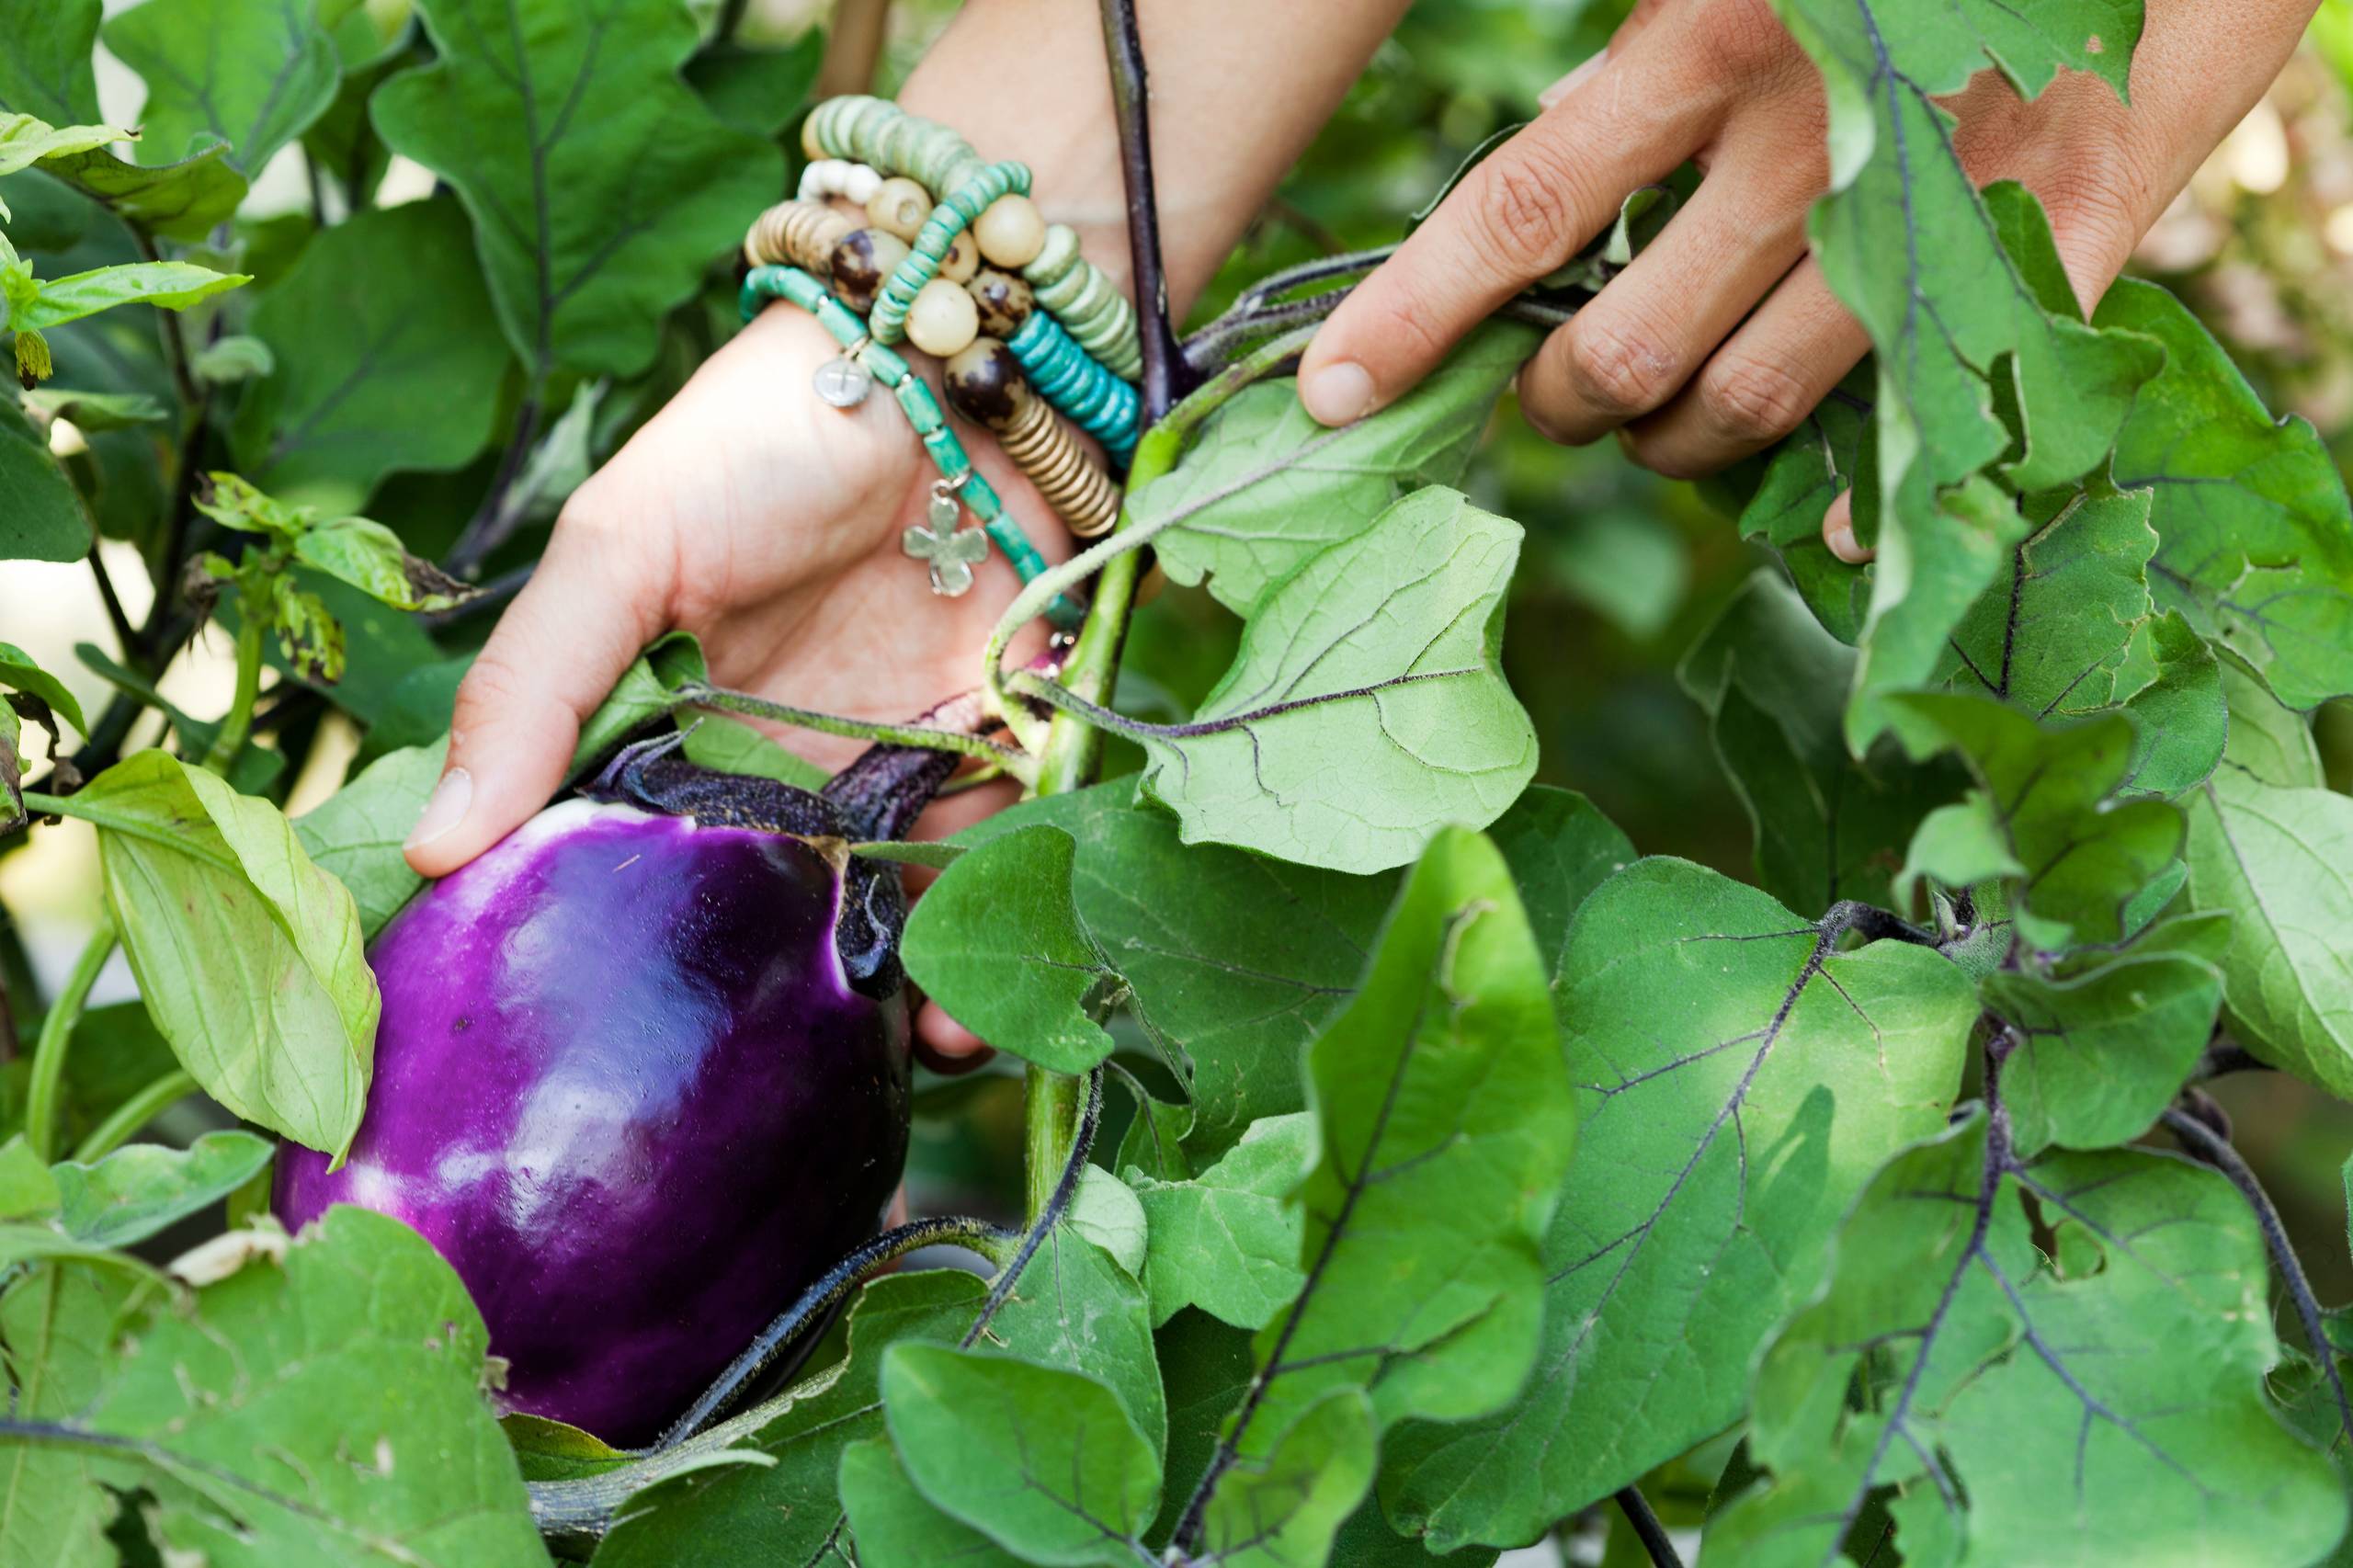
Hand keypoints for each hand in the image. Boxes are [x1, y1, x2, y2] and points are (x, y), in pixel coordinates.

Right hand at [401, 305, 1055, 1065]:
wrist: (939, 357)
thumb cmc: (755, 438)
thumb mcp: (616, 552)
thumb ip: (532, 691)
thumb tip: (433, 853)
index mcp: (683, 733)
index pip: (649, 871)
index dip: (636, 960)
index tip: (611, 1062)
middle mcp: (792, 763)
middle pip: (787, 908)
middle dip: (791, 1002)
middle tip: (780, 1095)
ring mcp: (901, 754)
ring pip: (904, 900)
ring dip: (917, 986)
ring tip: (912, 1065)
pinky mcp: (1005, 733)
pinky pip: (1001, 848)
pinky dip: (998, 917)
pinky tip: (980, 1003)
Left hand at [1295, 0, 2313, 561]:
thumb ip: (1634, 65)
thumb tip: (1535, 176)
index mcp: (1709, 42)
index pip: (1518, 216)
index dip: (1412, 317)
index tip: (1332, 395)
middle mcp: (1808, 143)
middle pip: (1627, 350)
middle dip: (1563, 399)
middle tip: (1554, 393)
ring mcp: (1934, 208)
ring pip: (1754, 403)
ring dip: (1680, 443)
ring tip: (1662, 426)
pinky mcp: (2058, 238)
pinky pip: (1942, 413)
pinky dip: (1867, 492)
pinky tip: (1823, 521)